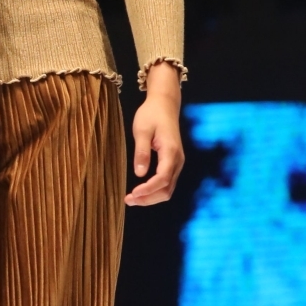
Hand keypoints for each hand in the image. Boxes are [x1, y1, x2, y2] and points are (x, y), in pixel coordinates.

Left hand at [125, 62, 184, 205]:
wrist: (164, 105)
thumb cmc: (151, 115)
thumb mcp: (142, 130)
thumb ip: (141, 151)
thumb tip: (139, 173)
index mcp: (171, 151)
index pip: (163, 178)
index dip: (148, 189)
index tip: (133, 194)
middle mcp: (178, 160)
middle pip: (167, 189)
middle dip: (148, 198)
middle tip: (127, 200)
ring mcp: (177, 163)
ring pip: (168, 189)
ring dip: (151, 197)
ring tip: (131, 199)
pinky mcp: (173, 163)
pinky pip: (166, 183)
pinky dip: (154, 191)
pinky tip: (140, 192)